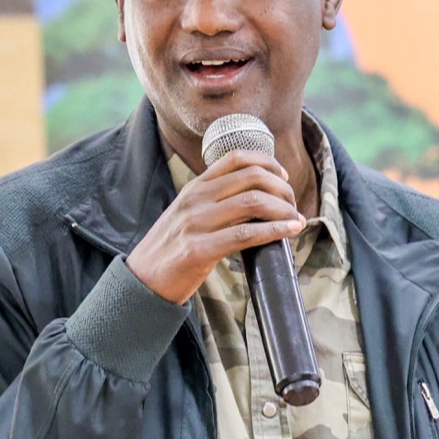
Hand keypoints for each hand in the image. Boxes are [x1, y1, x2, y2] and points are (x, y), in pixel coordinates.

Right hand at [126, 149, 306, 303]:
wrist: (141, 281)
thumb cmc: (170, 250)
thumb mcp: (187, 215)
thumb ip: (213, 203)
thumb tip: (255, 201)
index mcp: (195, 188)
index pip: (236, 158)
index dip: (266, 161)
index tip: (283, 175)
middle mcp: (196, 199)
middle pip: (251, 177)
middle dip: (282, 187)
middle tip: (293, 204)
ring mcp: (196, 223)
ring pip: (252, 201)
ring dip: (283, 208)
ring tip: (296, 219)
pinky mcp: (199, 250)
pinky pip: (245, 234)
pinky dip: (274, 230)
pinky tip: (290, 231)